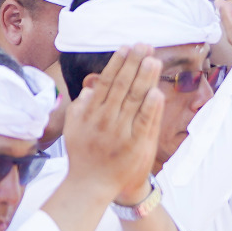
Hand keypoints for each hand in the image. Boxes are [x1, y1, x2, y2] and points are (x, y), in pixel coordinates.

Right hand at [65, 47, 166, 202]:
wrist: (90, 185)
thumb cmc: (84, 154)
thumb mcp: (74, 127)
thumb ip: (81, 106)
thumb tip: (91, 86)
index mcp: (90, 113)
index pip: (107, 82)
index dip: (118, 63)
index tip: (127, 47)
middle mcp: (105, 119)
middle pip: (122, 86)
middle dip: (134, 63)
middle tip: (144, 45)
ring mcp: (120, 132)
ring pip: (134, 100)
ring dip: (144, 78)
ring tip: (153, 60)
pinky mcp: (135, 145)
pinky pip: (144, 122)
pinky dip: (150, 107)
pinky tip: (157, 91)